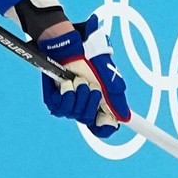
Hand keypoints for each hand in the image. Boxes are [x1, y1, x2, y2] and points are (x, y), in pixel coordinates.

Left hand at [37, 14, 129, 136]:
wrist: (71, 48)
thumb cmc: (90, 62)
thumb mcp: (109, 80)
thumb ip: (117, 99)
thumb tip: (124, 118)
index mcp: (97, 106)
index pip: (101, 129)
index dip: (105, 128)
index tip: (109, 123)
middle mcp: (82, 107)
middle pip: (87, 120)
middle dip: (91, 101)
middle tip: (92, 86)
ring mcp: (67, 105)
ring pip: (74, 113)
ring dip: (79, 94)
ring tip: (79, 80)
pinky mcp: (54, 100)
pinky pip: (60, 107)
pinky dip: (67, 92)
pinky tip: (68, 82)